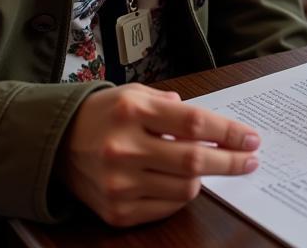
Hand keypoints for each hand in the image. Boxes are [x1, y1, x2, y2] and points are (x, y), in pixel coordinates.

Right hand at [56, 84, 259, 226]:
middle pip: (194, 160)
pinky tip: (181, 181)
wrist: (55, 144)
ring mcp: (119, 184)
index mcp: (133, 111)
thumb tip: (211, 126)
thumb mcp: (136, 94)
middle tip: (250, 160)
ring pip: (184, 188)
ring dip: (205, 177)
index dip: (229, 132)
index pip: (194, 123)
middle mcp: (124, 148)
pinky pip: (166, 207)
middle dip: (230, 161)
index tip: (252, 138)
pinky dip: (181, 194)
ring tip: (208, 165)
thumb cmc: (105, 114)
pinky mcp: (116, 212)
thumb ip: (173, 106)